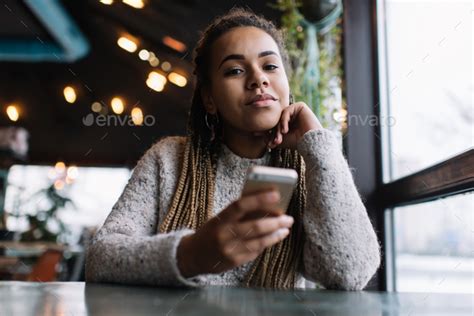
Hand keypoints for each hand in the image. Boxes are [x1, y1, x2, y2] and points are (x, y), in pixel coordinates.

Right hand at [177, 189, 293, 277]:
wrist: (193, 255)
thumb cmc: (212, 231)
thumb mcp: (219, 218)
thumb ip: (239, 213)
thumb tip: (266, 203)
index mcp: (219, 219)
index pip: (240, 205)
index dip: (259, 199)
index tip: (276, 193)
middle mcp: (224, 235)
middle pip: (255, 226)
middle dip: (275, 221)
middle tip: (288, 217)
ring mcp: (229, 250)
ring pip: (259, 241)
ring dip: (276, 234)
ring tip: (286, 228)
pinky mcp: (235, 262)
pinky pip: (255, 251)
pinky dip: (267, 243)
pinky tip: (274, 237)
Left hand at [266, 102, 322, 149]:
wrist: (311, 143)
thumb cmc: (298, 143)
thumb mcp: (280, 140)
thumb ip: (270, 136)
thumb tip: (256, 134)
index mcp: (290, 123)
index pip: (275, 125)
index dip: (270, 133)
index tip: (265, 141)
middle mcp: (293, 116)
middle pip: (277, 120)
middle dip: (275, 132)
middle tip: (276, 142)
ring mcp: (297, 111)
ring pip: (281, 116)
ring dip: (278, 127)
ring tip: (281, 137)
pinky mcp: (300, 106)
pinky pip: (286, 111)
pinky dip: (283, 121)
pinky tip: (285, 131)